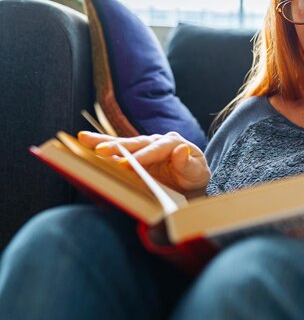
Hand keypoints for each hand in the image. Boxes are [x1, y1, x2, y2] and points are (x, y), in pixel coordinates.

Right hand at [78, 131, 209, 195]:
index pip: (158, 148)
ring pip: (123, 145)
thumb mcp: (198, 174)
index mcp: (174, 143)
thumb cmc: (194, 178)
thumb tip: (181, 149)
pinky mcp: (133, 156)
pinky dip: (101, 150)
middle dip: (118, 147)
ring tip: (84, 139)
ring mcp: (144, 148)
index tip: (129, 164)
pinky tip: (85, 147)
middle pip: (137, 143)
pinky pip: (117, 154)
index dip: (143, 156)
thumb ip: (189, 164)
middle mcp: (157, 141)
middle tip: (101, 150)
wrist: (189, 185)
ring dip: (103, 143)